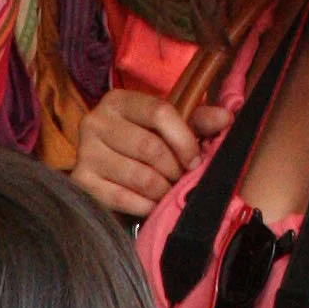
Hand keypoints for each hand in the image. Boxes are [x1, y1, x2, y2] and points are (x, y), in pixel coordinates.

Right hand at [72, 86, 230, 221]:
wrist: (107, 176)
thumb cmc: (143, 147)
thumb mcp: (169, 130)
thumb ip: (198, 122)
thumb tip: (227, 118)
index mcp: (119, 101)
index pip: (160, 112)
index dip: (184, 139)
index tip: (195, 160)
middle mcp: (96, 121)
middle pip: (150, 147)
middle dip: (174, 170)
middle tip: (181, 180)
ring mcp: (85, 152)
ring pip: (140, 176)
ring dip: (163, 190)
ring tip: (167, 192)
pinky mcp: (81, 182)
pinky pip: (124, 198)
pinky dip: (146, 205)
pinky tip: (151, 204)